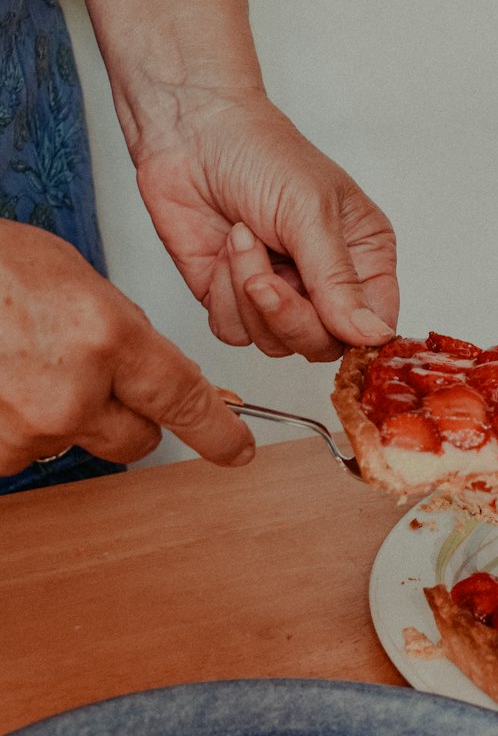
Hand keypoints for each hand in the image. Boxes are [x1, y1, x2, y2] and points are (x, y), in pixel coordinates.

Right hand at [0, 221, 254, 474]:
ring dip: (60, 418)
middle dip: (126, 417)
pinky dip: (17, 427)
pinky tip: (3, 384)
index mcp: (107, 337)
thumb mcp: (79, 281)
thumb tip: (164, 376)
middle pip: (137, 440)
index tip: (236, 449)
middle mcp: (72, 392)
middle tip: (88, 378)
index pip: (184, 399)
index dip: (217, 430)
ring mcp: (27, 428)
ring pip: (74, 444)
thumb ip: (126, 333)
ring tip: (22, 365)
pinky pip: (24, 454)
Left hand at [133, 91, 398, 360]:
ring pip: (275, 342)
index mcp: (364, 256)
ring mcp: (278, 293)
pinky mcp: (231, 299)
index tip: (327, 317)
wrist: (189, 132)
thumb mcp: (311, 212)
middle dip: (289, 316)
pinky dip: (223, 296)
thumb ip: (338, 280)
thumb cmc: (260, 152)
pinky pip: (234, 332)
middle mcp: (324, 282)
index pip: (374, 323)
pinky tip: (224, 248)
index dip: (354, 333)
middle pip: (323, 344)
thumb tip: (371, 335)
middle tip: (264, 279)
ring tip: (242, 238)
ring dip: (249, 297)